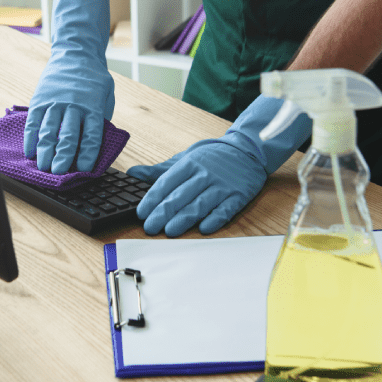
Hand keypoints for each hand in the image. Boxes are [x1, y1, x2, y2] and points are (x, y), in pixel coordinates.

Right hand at [24, 0, 113, 174]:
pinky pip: (34, 122)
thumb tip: (95, 144)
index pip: (91, 135)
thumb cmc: (94, 79)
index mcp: (93, 107)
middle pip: (68, 135)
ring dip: (45, 151)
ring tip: (42, 167)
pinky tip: (30, 151)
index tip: (83, 170)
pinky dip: (30, 138)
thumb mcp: (106, 96)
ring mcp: (55, 102)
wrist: (76, 53)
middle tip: (58, 173)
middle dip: (63, 156)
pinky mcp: (40, 99)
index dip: (87, 154)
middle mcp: (74, 106)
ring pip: (49, 130)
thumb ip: (101, 118)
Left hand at [127, 95, 310, 236]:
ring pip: (200, 204)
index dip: (153, 198)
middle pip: (181, 196)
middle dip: (163, 213)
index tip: (141, 212)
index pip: (167, 182)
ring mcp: (222, 186)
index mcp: (189, 164)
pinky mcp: (238, 196)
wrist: (248, 151)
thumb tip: (133, 173)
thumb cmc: (212, 157)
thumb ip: (160, 170)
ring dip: (184, 219)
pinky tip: (204, 229)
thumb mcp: (185, 158)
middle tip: (150, 227)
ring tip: (170, 231)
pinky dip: (215, 219)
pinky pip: (225, 209)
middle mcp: (204, 174)